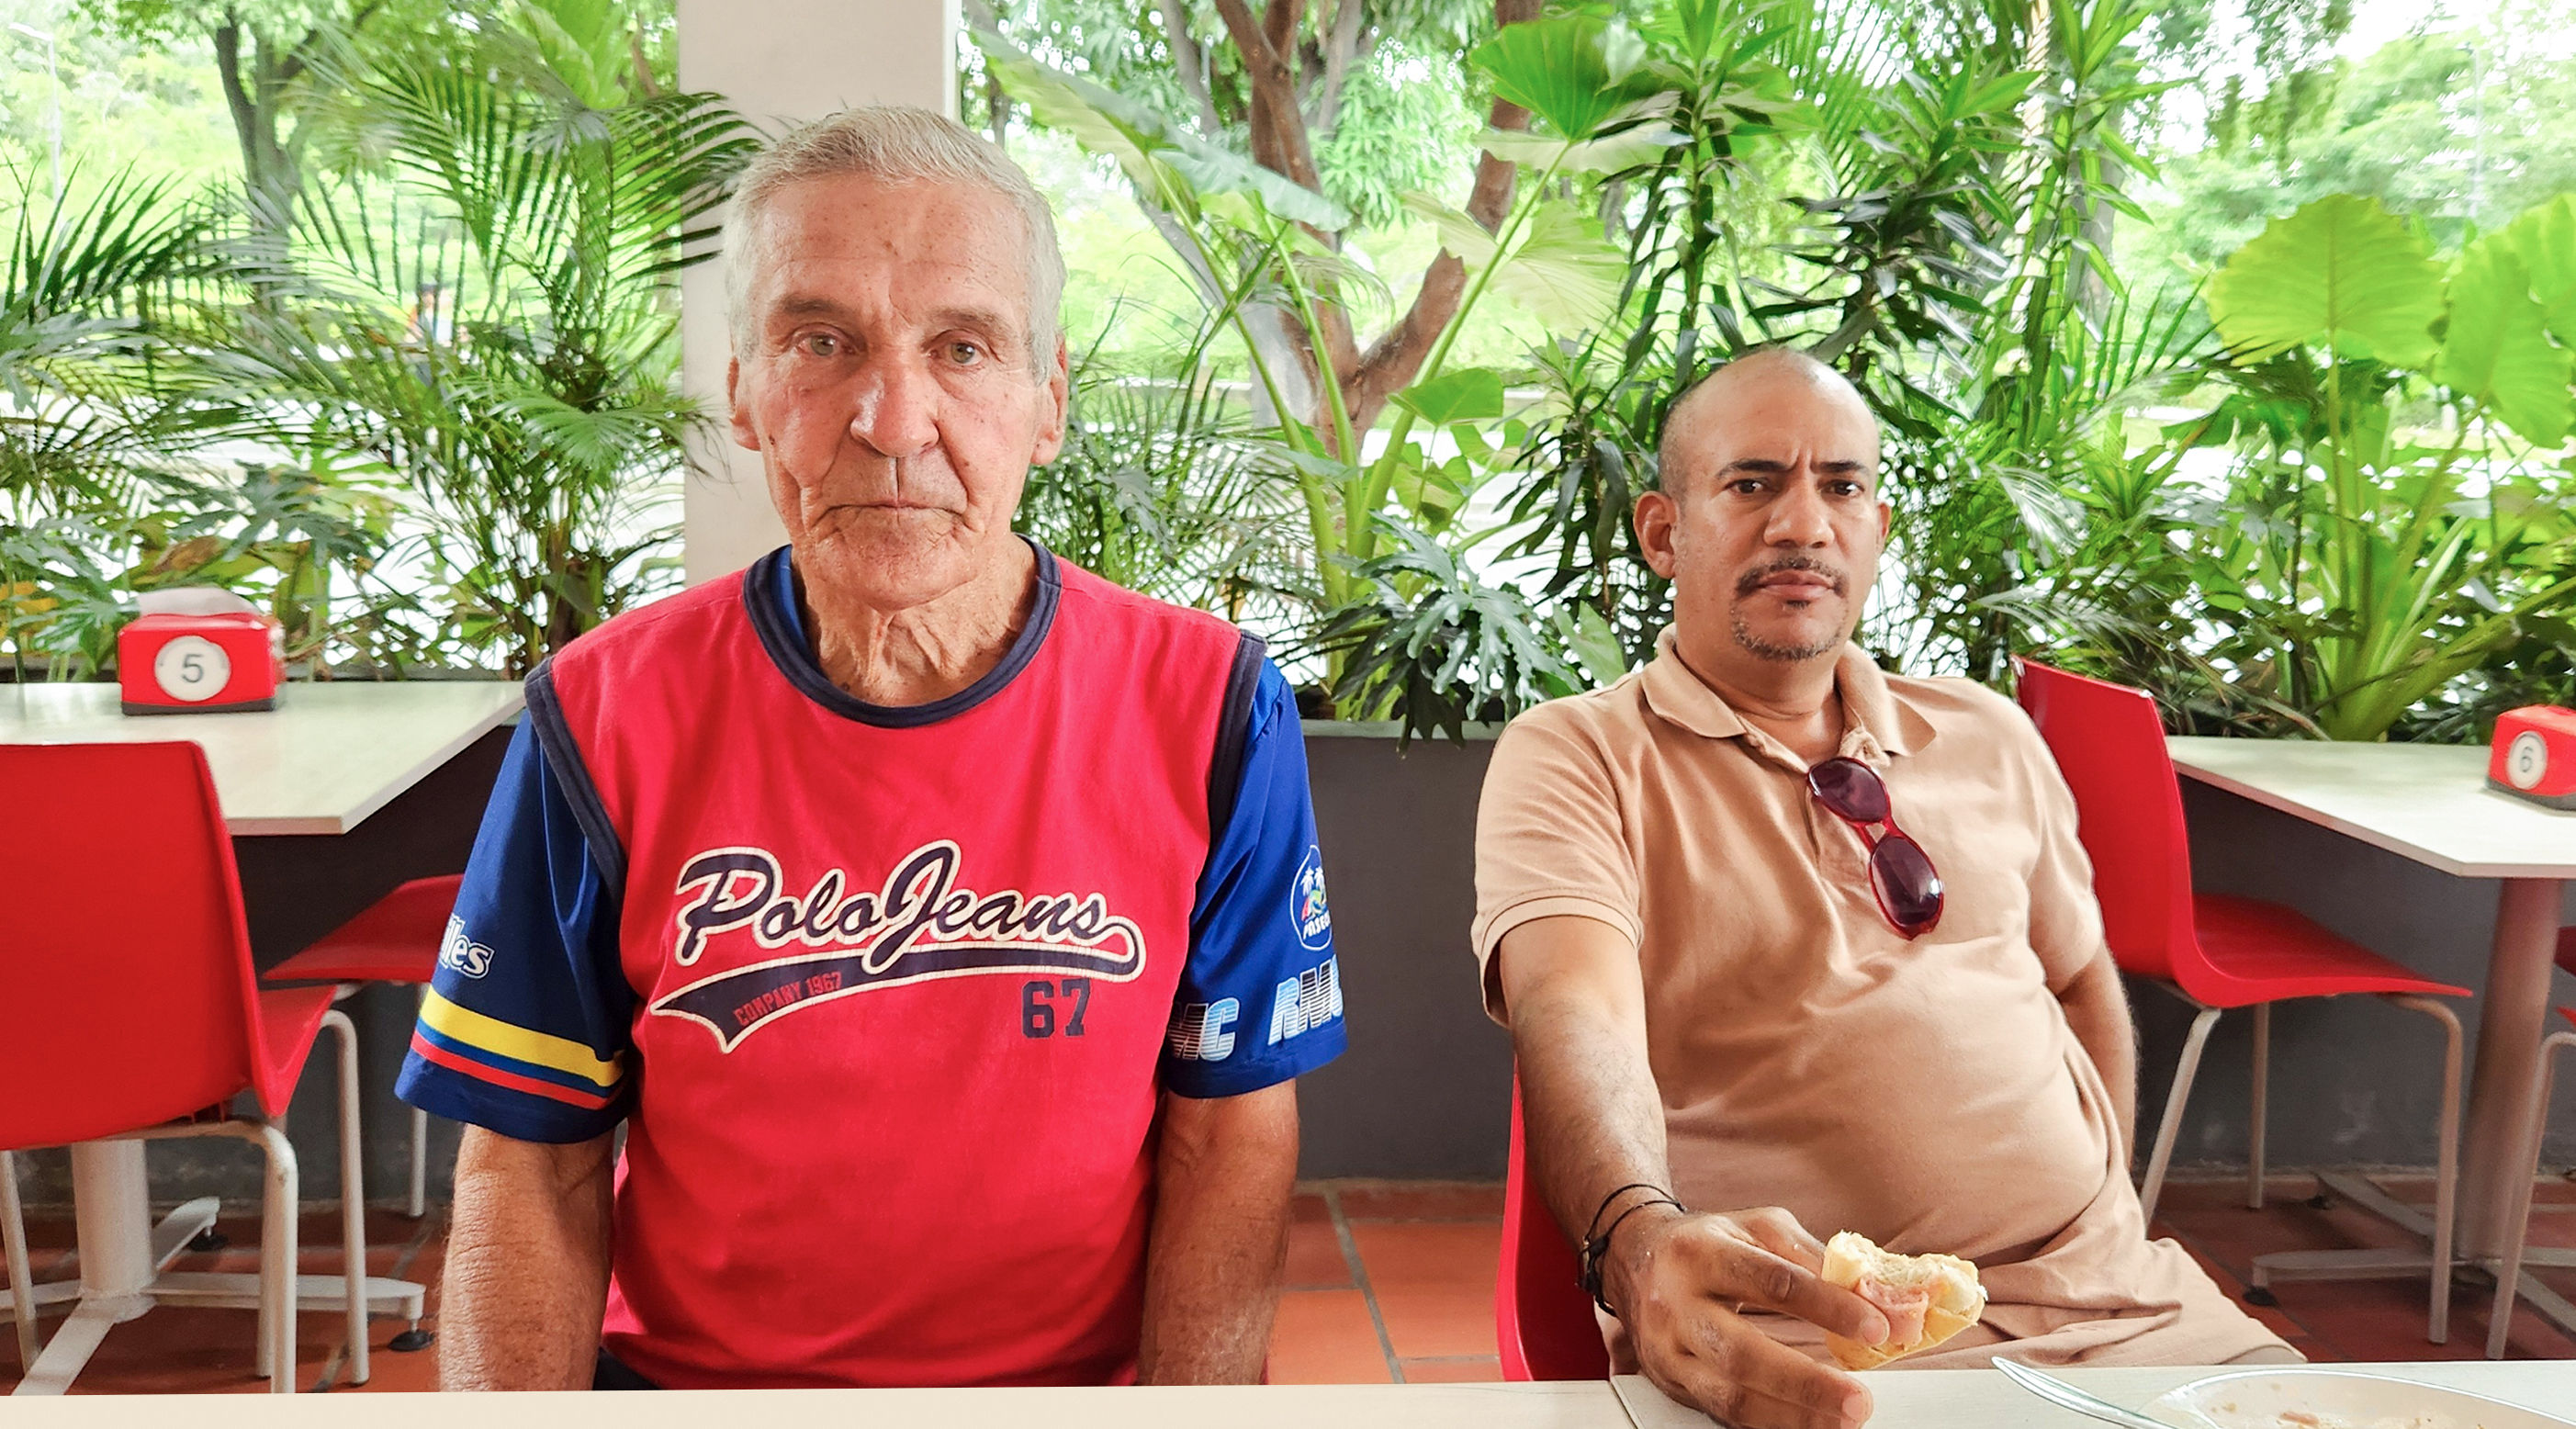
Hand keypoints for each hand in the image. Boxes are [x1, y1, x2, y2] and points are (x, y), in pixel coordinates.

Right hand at [1604, 1205, 1890, 1428]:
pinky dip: (1768, 1423)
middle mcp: (1677, 1303)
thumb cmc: (1709, 1243)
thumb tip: (1881, 1297)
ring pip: (1728, 1395)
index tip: (1875, 1327)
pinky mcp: (1669, 1382)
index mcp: (1702, 1253)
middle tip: (1858, 1399)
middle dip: (1805, 1383)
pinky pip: (1720, 1413)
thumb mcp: (1760, 1229)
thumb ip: (1818, 1260)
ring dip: (1791, 1415)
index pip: (1771, 1281)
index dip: (1827, 1306)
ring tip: (1840, 1420)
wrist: (1635, 1259)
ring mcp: (1668, 1349)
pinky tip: (1804, 1424)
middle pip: (1741, 1352)